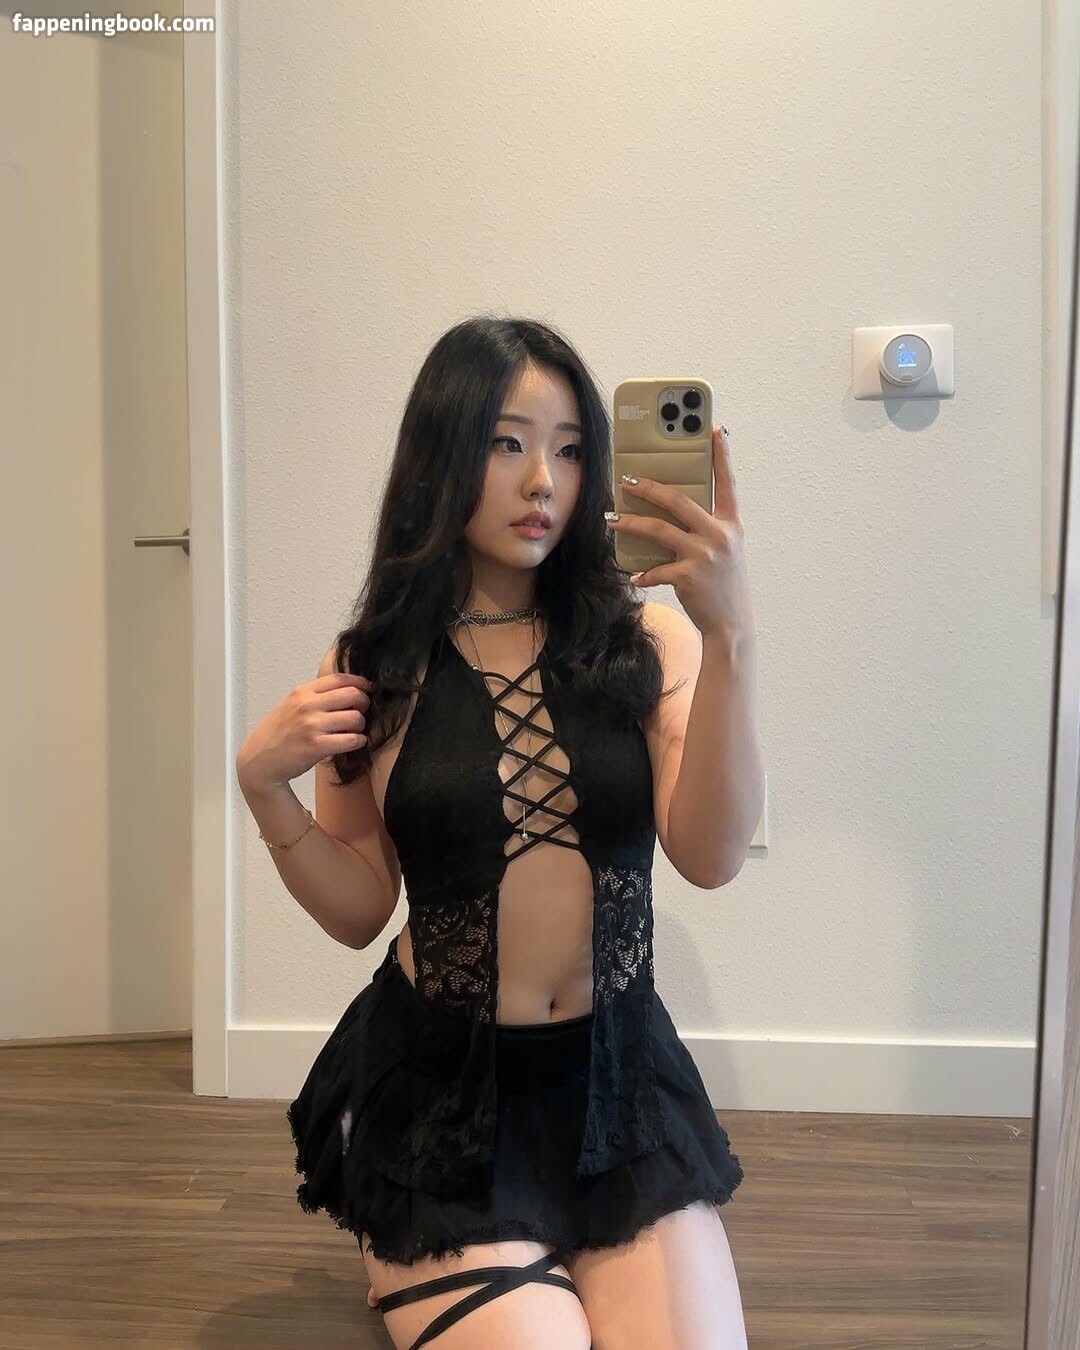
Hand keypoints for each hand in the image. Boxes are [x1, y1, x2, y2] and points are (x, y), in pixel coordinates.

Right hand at [235, 670, 371, 790]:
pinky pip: (352, 739)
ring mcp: (312, 725)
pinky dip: (359, 741)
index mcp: (302, 692)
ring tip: (354, 731)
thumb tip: (347, 691)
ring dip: (360, 726)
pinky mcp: (318, 746)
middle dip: (364, 704)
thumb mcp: (290, 705)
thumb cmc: (277, 734)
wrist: (260, 761)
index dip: (360, 683)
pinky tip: (354, 743)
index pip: (340, 678)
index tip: (367, 689)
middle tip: (361, 713)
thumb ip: (314, 696)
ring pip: (356, 718)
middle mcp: (307, 705)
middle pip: (353, 695)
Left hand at [607, 425, 751, 636]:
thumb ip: (706, 529)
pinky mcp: (687, 576)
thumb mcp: (726, 551)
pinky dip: (642, 572)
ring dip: (631, 523)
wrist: (732, 624)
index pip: (727, 483)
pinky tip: (634, 575)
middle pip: (679, 500)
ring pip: (659, 529)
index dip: (722, 456)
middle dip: (649, 488)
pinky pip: (655, 568)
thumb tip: (672, 512)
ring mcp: (704, 555)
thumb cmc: (724, 585)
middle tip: (627, 481)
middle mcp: (719, 535)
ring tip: (611, 520)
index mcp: (731, 525)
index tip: (715, 430)